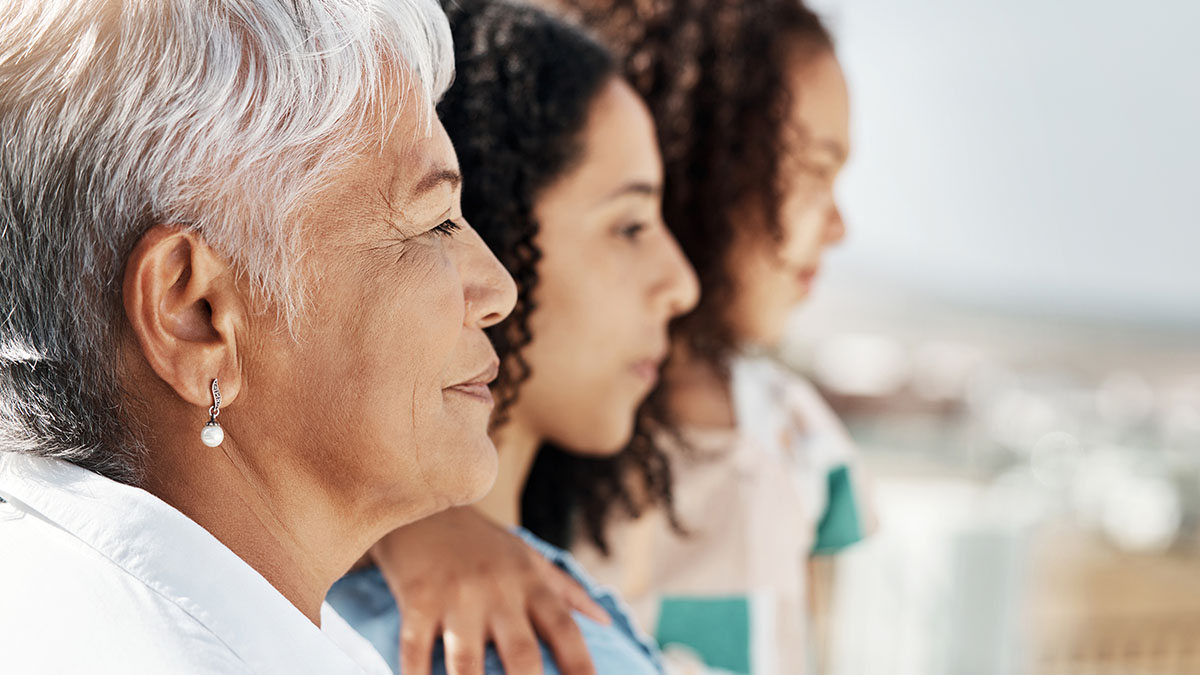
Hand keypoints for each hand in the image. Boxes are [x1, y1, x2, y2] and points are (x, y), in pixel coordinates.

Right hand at [371, 506, 608, 674]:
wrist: (423, 504)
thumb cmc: (481, 541)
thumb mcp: (527, 556)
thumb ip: (566, 591)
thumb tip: (606, 621)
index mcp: (530, 583)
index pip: (565, 629)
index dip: (581, 666)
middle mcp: (498, 591)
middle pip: (522, 655)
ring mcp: (457, 597)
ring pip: (467, 663)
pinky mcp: (417, 598)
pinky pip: (415, 651)